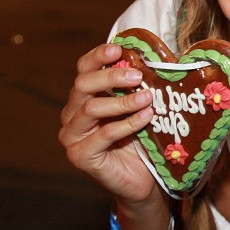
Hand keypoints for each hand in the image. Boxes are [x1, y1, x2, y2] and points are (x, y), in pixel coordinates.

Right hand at [59, 43, 158, 206]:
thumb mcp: (140, 108)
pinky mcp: (80, 156)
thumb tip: (156, 58)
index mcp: (84, 97)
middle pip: (83, 85)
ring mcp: (72, 137)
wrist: (142, 179)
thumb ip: (138, 87)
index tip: (119, 50)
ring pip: (90, 108)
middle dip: (111, 77)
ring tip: (148, 97)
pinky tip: (146, 117)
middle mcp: (72, 115)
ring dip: (122, 101)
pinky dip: (127, 124)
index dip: (98, 57)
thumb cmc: (141, 140)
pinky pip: (103, 135)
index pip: (83, 69)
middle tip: (138, 75)